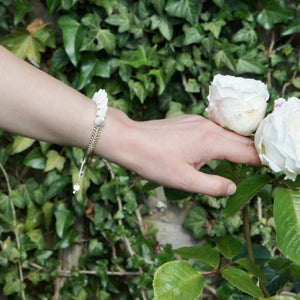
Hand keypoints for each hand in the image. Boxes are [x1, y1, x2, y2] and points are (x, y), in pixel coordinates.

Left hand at [97, 108, 260, 195]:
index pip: (247, 151)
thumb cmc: (154, 162)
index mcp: (212, 141)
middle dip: (253, 152)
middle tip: (261, 166)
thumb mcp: (185, 181)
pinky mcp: (190, 120)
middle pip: (241, 139)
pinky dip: (222, 140)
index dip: (261, 160)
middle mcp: (209, 126)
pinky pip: (214, 130)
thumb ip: (213, 186)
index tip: (271, 168)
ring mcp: (199, 121)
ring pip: (227, 133)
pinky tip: (217, 150)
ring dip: (237, 146)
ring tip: (243, 161)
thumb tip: (232, 187)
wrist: (130, 140)